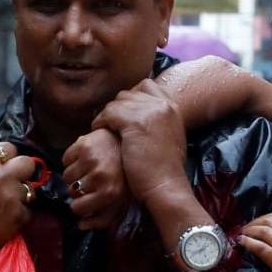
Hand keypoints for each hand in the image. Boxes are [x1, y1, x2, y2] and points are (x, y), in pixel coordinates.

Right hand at [0, 142, 42, 271]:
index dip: (8, 157)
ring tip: (8, 203)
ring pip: (31, 187)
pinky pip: (28, 208)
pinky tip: (5, 219)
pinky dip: (19, 213)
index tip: (6, 165)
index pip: (8, 148)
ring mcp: (12, 197)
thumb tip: (1, 161)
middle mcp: (0, 178)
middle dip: (22, 170)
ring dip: (22, 194)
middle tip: (15, 180)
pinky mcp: (20, 216)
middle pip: (27, 162)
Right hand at [62, 129, 129, 230]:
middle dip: (78, 188)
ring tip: (88, 168)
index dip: (80, 204)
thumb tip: (81, 226)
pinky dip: (71, 159)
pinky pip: (65, 159)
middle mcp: (99, 176)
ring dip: (74, 174)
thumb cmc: (126, 175)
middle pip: (71, 191)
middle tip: (89, 180)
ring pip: (66, 175)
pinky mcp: (83, 144)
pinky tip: (84, 157)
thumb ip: (102, 219)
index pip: (78, 208)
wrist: (131, 144)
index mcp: (109, 193)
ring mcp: (90, 159)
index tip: (84, 199)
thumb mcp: (120, 201)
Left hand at [92, 82, 187, 211]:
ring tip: (103, 128)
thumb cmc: (165, 170)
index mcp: (173, 108)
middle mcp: (163, 105)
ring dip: (108, 115)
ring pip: (118, 102)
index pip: (147, 86)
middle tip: (111, 122)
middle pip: (130, 93)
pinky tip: (98, 131)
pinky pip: (109, 113)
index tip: (124, 111)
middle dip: (118, 107)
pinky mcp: (134, 123)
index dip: (132, 96)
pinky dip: (101, 121)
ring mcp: (149, 112)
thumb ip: (157, 121)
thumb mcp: (169, 137)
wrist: (165, 185)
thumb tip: (139, 115)